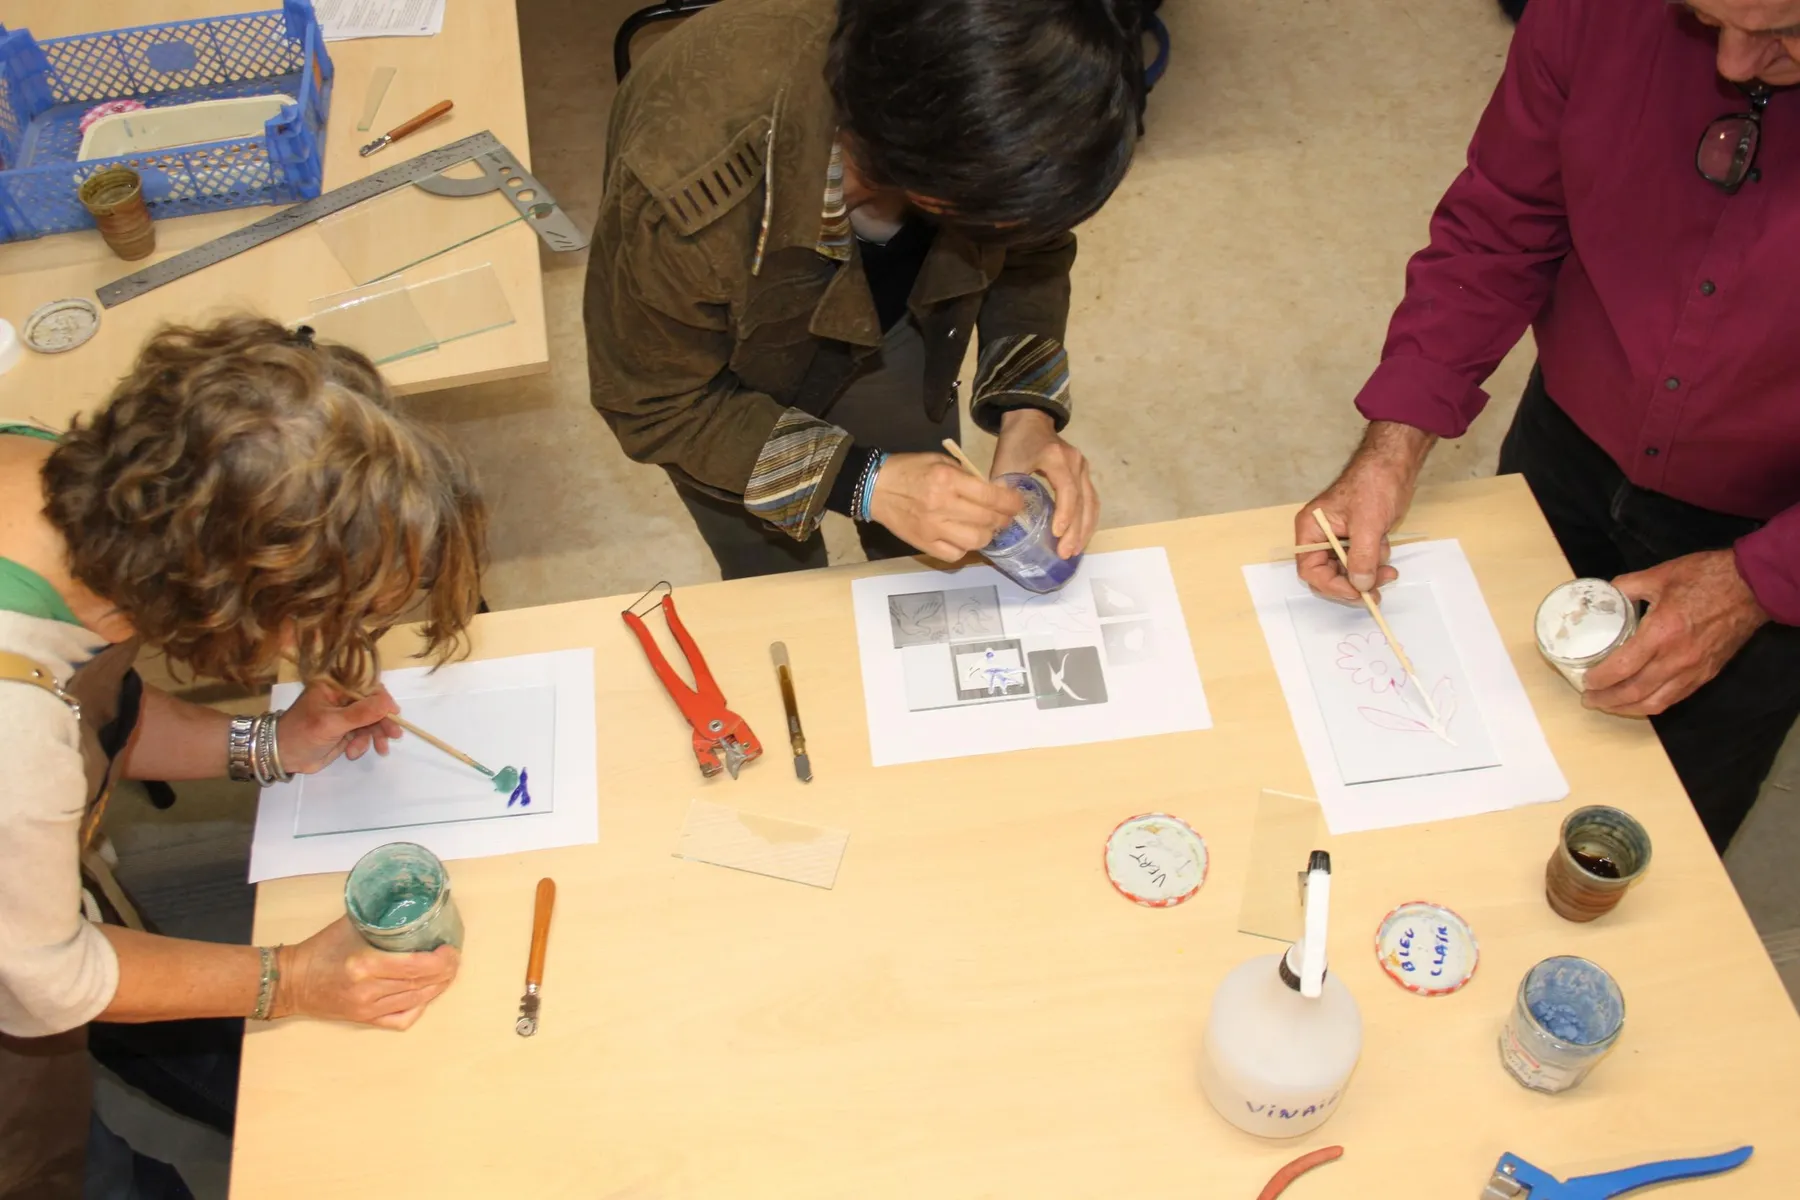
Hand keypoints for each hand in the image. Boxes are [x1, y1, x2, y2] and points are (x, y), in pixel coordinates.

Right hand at [275, 916, 459, 1029]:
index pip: (415, 966)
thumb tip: (413, 906)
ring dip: (437, 987)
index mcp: (364, 965)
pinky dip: (419, 1007)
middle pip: (420, 984)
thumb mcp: (350, 924)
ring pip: (416, 1001)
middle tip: (454, 958)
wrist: (291, 982)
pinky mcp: (365, 1020)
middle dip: (445, 972)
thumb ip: (380, 917)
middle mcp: (368, 990)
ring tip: (447, 972)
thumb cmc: (320, 949)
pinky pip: (401, 1019)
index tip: (450, 948)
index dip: (441, 960)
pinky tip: (426, 994)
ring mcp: (367, 1009)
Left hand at [278, 683, 402, 773]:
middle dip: (382, 721)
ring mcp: (344, 715)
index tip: (394, 713)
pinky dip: (363, 744)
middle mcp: (341, 697)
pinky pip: (364, 734)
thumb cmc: (301, 734)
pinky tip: (353, 753)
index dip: (382, 698)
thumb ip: (361, 713)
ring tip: (379, 750)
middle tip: (393, 736)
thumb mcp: (331, 723)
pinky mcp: (345, 731)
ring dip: (374, 736)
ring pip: (371, 721)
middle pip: (372, 704)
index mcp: (334, 687)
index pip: (366, 686)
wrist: (281, 756)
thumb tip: (388, 703)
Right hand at [871, 452, 1023, 560]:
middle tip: (1006, 517)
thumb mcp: (940, 462)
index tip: (1018, 503)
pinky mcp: (924, 544)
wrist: (875, 487)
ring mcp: (933, 529)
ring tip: (987, 528)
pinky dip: (966, 548)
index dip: (1011, 502)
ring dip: (988, 535)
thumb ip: (966, 477)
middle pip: (988, 520)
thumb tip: (992, 492)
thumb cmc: (909, 469)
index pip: (990, 496)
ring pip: (976, 541)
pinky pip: (955, 555)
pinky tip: (965, 538)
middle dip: (1004, 519)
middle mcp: (942, 506)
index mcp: (947, 481)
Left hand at [989, 408, 1099, 557]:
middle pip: (1083, 500)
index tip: (1057, 534)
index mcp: (1056, 458)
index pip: (1067, 489)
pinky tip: (1081, 536)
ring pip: (1091, 502)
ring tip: (1074, 550)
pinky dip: (1088, 519)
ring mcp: (1083, 467)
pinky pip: (1091, 499)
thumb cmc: (1015, 441)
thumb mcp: (1005, 462)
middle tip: (1065, 553)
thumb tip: (999, 522)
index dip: (1064, 513)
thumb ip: (1003, 489)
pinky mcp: (1083, 473)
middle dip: (1076, 530)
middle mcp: (1076, 462)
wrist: (1029, 418)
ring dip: (1085, 528)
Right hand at [1294, 421, 1435, 601]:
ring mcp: (1338, 539)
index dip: (1332, 585)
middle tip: (1377, 591)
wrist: (1394, 465)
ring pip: (1348, 571)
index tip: (1357, 593)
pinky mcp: (1356, 539)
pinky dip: (1375, 561)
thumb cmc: (1373, 485)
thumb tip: (1361, 586)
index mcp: (1311, 530)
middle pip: (1329, 574)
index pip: (1311, 570)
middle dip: (1354, 582)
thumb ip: (1362, 557)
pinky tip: (1386, 548)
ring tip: (1389, 567)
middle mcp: (1320, 537)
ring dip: (1369, 573)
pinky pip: (1361, 561)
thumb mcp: (1367, 524)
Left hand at [1582, 549, 1767, 715]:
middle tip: (1589, 698)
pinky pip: (1675, 697)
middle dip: (1608, 700)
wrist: (1752, 587)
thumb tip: (1604, 595)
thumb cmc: (1706, 577)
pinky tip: (1639, 700)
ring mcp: (1695, 670)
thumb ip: (1626, 586)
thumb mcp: (1658, 575)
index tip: (1585, 680)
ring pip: (1656, 702)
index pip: (1623, 667)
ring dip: (1628, 708)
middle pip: (1636, 692)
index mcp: (1662, 632)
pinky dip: (1653, 703)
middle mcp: (1678, 658)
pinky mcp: (1707, 674)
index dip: (1600, 679)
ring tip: (1608, 705)